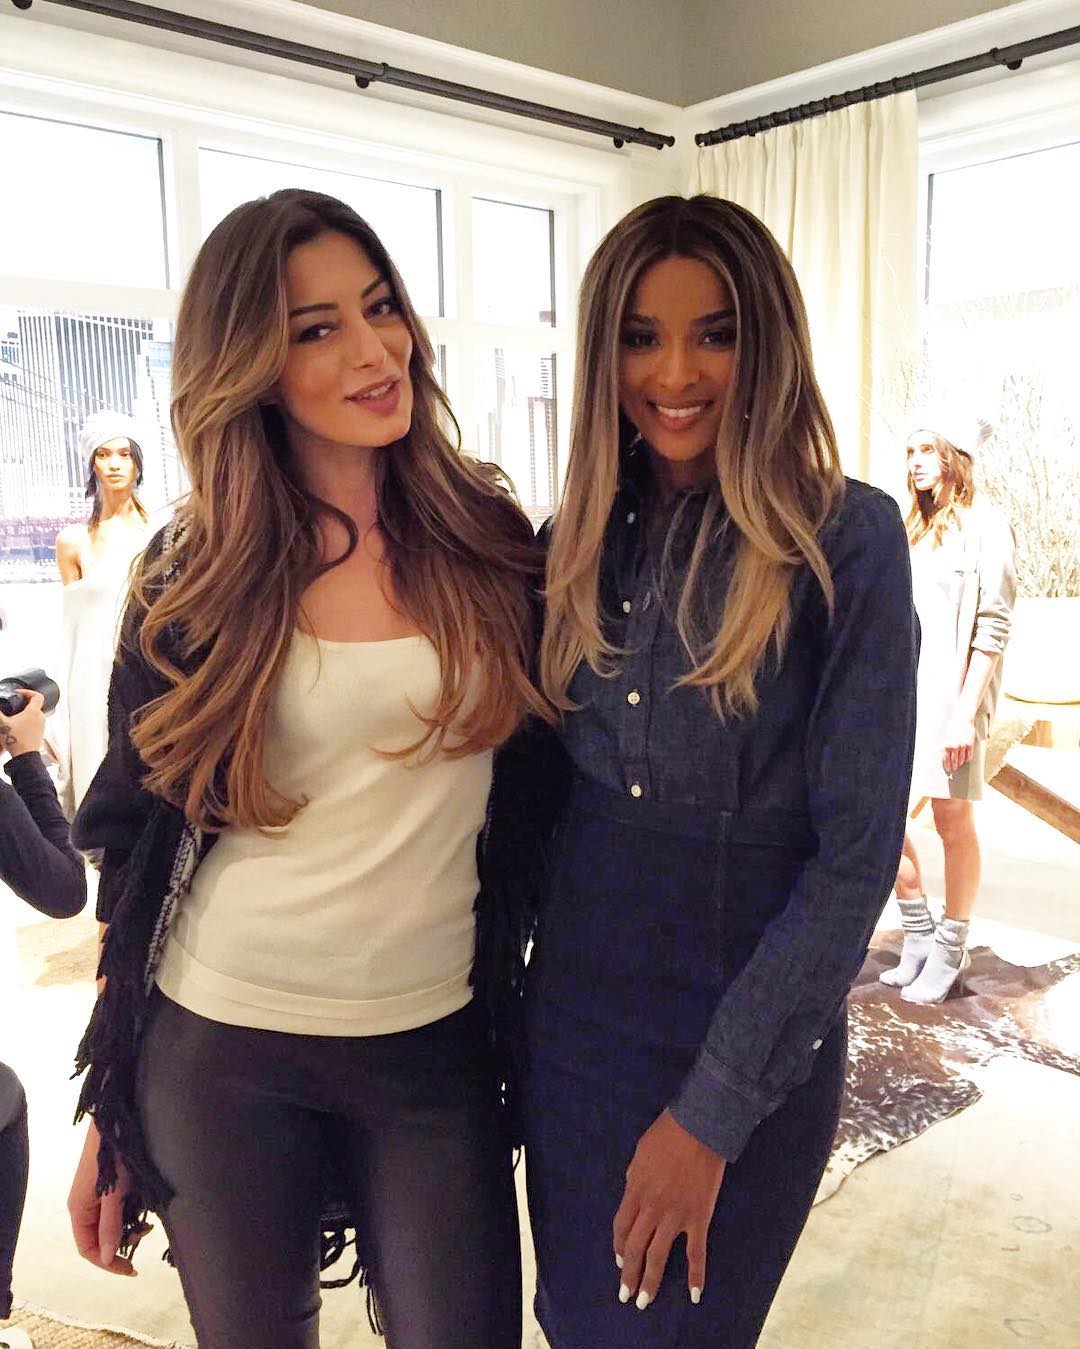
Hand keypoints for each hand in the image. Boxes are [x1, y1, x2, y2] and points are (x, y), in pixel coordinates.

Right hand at [0, 690, 45, 756]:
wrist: (24, 756)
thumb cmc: (15, 740)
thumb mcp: (2, 724)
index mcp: (34, 712)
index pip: (37, 695)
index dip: (28, 691)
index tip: (19, 693)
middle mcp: (41, 718)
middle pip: (35, 704)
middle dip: (24, 703)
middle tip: (15, 704)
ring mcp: (42, 726)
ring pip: (35, 714)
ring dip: (26, 712)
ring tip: (15, 714)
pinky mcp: (40, 733)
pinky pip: (35, 723)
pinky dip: (28, 721)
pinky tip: (18, 725)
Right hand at [68, 1121, 145, 1275]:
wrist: (117, 1119)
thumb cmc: (114, 1156)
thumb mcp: (114, 1194)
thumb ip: (110, 1225)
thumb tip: (106, 1258)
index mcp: (78, 1210)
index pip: (88, 1249)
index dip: (108, 1263)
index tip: (132, 1269)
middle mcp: (84, 1205)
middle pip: (100, 1237)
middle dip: (122, 1241)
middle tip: (147, 1232)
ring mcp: (96, 1194)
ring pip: (111, 1222)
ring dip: (129, 1226)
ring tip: (148, 1220)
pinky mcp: (109, 1183)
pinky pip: (118, 1207)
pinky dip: (131, 1211)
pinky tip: (145, 1205)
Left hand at [613, 1109, 725, 1310]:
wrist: (699, 1127)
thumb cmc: (668, 1134)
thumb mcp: (640, 1153)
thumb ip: (635, 1177)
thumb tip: (634, 1191)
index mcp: (635, 1190)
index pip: (621, 1227)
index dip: (619, 1247)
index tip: (620, 1261)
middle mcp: (651, 1208)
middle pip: (635, 1248)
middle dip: (629, 1274)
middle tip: (626, 1295)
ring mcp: (675, 1216)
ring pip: (658, 1256)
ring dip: (650, 1281)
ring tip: (645, 1302)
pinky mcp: (698, 1218)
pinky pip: (696, 1253)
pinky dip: (696, 1275)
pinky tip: (695, 1295)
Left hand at [942, 714, 975, 776]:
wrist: (962, 720)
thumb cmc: (952, 728)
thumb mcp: (945, 737)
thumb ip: (944, 747)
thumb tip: (943, 757)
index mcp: (946, 745)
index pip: (945, 760)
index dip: (946, 767)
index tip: (947, 770)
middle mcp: (954, 747)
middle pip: (953, 762)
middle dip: (953, 767)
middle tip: (953, 769)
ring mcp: (962, 746)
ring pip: (961, 760)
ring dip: (960, 764)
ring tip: (958, 765)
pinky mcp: (970, 745)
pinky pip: (969, 756)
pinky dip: (967, 759)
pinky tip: (965, 760)